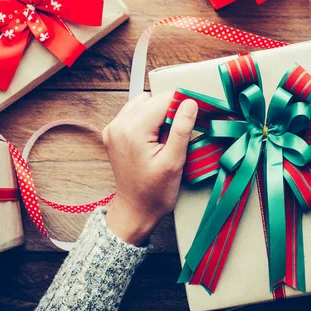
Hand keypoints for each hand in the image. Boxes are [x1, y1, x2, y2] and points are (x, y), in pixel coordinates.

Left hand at [102, 92, 197, 244]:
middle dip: (170, 110)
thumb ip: (181, 129)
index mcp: (132, 130)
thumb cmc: (155, 192)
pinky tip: (155, 137)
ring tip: (167, 137)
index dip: (183, 104)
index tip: (197, 113)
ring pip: (143, 103)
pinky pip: (134, 113)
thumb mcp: (174, 161)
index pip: (163, 100)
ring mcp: (113, 128)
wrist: (135, 211)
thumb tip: (190, 102)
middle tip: (181, 133)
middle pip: (152, 100)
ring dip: (159, 113)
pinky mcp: (113, 133)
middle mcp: (118, 124)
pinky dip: (147, 119)